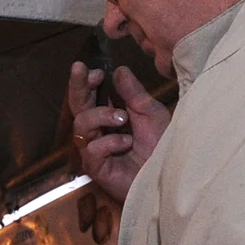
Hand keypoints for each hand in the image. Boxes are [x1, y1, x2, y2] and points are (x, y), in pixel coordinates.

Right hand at [67, 60, 170, 206]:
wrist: (167, 175)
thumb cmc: (159, 146)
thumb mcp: (150, 113)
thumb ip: (134, 93)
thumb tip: (119, 70)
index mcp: (108, 115)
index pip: (89, 95)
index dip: (86, 81)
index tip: (95, 70)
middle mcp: (97, 131)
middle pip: (77, 106)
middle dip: (78, 87)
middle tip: (87, 73)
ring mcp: (93, 149)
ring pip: (81, 124)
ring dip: (102, 116)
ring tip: (123, 118)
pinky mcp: (95, 166)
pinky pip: (92, 148)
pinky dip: (111, 142)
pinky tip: (127, 143)